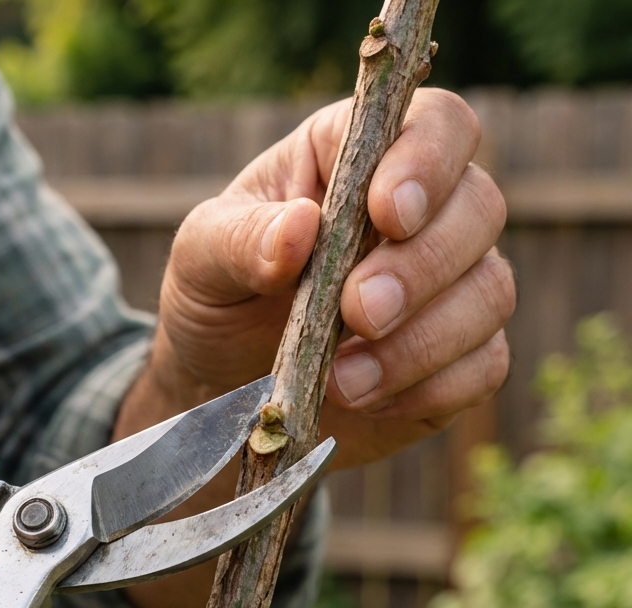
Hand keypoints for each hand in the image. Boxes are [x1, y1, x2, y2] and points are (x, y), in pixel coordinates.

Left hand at [118, 87, 513, 471]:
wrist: (222, 391)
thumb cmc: (217, 302)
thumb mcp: (200, 261)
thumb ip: (241, 239)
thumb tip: (300, 226)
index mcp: (358, 159)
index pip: (434, 124)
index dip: (427, 161)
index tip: (388, 214)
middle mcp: (422, 215)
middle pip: (480, 207)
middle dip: (423, 265)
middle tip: (358, 312)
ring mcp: (447, 289)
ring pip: (491, 293)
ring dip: (422, 341)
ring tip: (344, 380)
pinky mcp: (454, 361)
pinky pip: (485, 367)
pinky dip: (431, 388)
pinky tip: (368, 400)